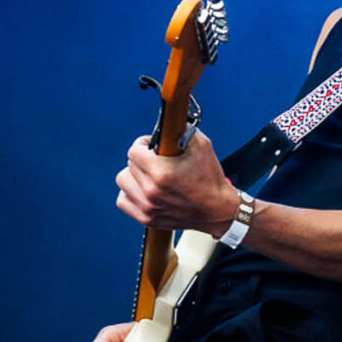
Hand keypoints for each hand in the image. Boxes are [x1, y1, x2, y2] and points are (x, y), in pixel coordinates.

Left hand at [116, 129, 242, 233]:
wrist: (218, 210)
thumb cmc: (210, 178)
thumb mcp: (201, 145)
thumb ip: (181, 129)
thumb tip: (168, 122)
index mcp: (162, 172)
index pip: (134, 151)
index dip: (143, 144)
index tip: (150, 146)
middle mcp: (151, 191)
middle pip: (129, 165)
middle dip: (141, 159)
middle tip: (154, 160)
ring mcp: (147, 207)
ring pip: (123, 181)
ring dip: (133, 175)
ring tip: (148, 175)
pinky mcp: (146, 219)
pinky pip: (123, 201)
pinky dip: (130, 194)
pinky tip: (142, 190)